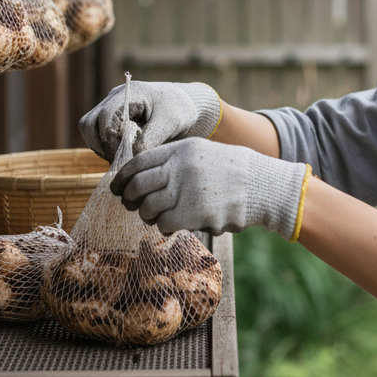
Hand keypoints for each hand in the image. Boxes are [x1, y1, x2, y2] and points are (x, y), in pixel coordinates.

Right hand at [78, 80, 221, 160]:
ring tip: (123, 157)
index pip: (106, 116)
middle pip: (89, 123)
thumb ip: (151, 138)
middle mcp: (114, 97)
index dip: (112, 140)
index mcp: (130, 92)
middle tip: (123, 160)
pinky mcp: (111, 119)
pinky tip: (124, 153)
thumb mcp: (171, 123)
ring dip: (101, 147)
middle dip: (103, 145)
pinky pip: (96, 135)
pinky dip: (105, 147)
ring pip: (89, 130)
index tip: (127, 156)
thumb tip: (131, 157)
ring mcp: (110, 107)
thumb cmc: (180, 111)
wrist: (186, 107)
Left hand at [110, 138, 308, 237]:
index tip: (116, 188)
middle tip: (130, 205)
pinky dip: (163, 227)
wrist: (259, 184)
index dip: (122, 178)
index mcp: (180, 150)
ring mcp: (188, 190)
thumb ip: (171, 161)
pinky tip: (170, 225)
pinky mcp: (195, 213)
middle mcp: (181, 167)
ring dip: (147, 215)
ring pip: (148, 207)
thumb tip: (137, 178)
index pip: (138, 163)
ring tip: (155, 215)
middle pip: (138, 186)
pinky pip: (164, 224)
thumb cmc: (227, 170)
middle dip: (129, 199)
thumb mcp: (199, 152)